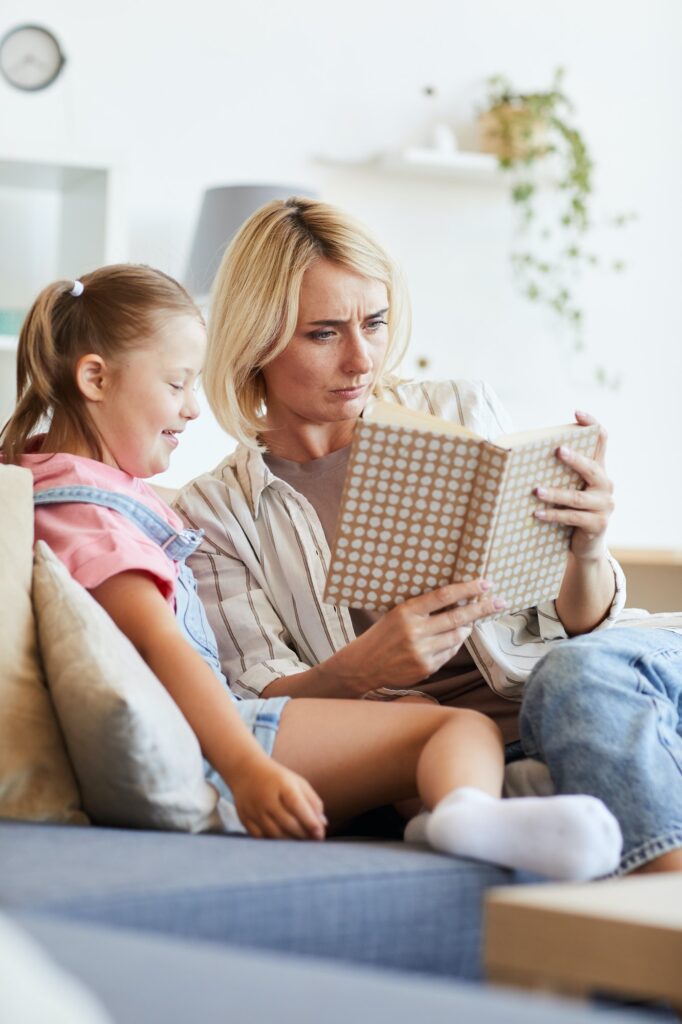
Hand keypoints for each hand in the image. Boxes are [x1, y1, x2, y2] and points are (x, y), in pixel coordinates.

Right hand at [231, 756, 326, 839]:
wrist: (245, 771)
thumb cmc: (277, 779)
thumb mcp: (298, 782)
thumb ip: (312, 802)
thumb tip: (322, 824)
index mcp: (282, 785)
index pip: (297, 805)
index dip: (310, 821)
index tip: (320, 834)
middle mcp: (266, 798)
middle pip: (287, 823)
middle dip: (303, 835)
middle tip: (313, 840)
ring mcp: (254, 809)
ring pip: (274, 834)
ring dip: (291, 842)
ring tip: (301, 841)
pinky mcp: (244, 819)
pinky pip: (261, 837)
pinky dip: (274, 842)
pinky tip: (283, 840)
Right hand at [327, 579, 504, 692]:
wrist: (363, 665)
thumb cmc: (383, 634)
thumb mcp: (397, 614)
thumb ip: (424, 609)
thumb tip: (458, 601)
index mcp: (406, 611)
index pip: (444, 596)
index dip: (468, 589)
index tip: (486, 584)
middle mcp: (415, 631)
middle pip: (457, 617)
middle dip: (482, 608)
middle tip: (500, 601)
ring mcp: (422, 651)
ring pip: (457, 637)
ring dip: (465, 628)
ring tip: (466, 623)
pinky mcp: (426, 668)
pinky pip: (450, 653)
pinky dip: (453, 645)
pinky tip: (448, 640)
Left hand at [534, 411, 614, 561]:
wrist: (586, 544)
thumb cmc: (572, 509)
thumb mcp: (570, 487)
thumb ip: (559, 472)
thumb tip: (521, 455)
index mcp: (599, 470)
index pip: (602, 440)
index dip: (592, 424)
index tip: (576, 412)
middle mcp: (606, 484)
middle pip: (591, 467)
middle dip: (574, 459)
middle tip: (557, 450)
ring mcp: (604, 505)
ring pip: (577, 497)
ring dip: (555, 493)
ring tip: (536, 491)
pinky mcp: (598, 524)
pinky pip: (572, 517)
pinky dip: (553, 515)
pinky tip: (537, 513)